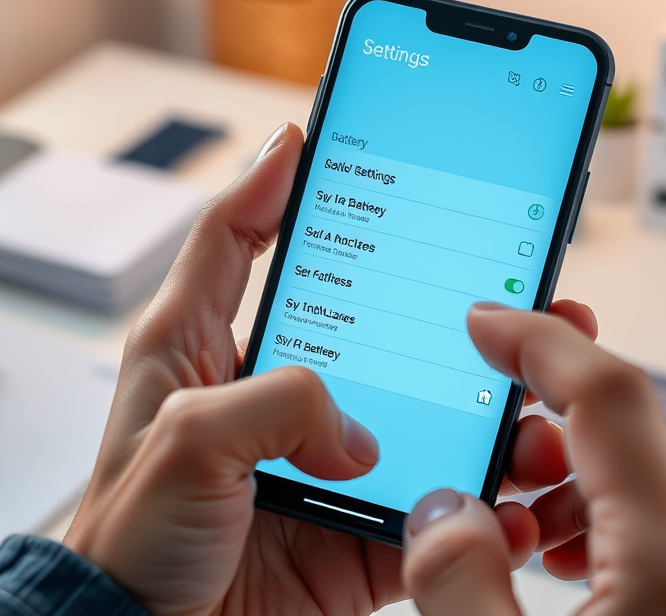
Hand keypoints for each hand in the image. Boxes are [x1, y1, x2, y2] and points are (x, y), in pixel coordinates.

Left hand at [60, 121, 611, 615]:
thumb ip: (274, 396)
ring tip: (537, 389)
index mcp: (214, 349)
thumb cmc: (128, 534)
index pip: (241, 239)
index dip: (278, 181)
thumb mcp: (182, 434)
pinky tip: (516, 493)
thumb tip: (359, 421)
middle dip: (445, 297)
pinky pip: (435, 503)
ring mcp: (327, 455)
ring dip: (487, 401)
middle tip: (508, 273)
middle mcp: (276, 391)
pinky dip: (484, 499)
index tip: (327, 131)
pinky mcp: (360, 523)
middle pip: (373, 318)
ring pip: (423, 408)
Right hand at [402, 304, 665, 615]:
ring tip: (514, 523)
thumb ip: (462, 586)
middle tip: (481, 430)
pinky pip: (662, 526)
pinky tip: (560, 562)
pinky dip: (601, 515)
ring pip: (645, 476)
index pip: (609, 396)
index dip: (539, 341)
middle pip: (627, 427)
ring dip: (568, 471)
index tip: (488, 322)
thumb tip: (440, 513)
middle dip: (541, 412)